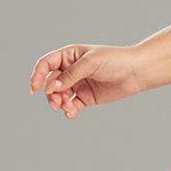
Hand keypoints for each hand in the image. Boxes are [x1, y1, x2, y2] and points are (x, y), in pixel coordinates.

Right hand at [28, 44, 147, 118]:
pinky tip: (71, 113)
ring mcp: (78, 84)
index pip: (46, 65)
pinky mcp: (87, 97)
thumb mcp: (90, 63)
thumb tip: (52, 87)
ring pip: (60, 96)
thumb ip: (71, 75)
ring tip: (67, 107)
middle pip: (51, 83)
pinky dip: (69, 110)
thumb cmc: (115, 60)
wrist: (136, 72)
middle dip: (51, 94)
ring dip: (59, 103)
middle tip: (57, 102)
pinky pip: (72, 106)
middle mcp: (71, 70)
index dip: (37, 75)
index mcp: (69, 56)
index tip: (34, 88)